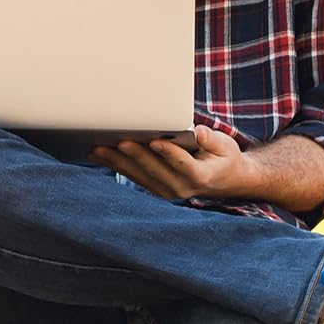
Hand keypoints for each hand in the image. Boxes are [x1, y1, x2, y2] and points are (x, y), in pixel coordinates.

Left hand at [89, 125, 254, 201]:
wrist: (224, 181)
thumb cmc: (223, 158)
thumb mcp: (225, 146)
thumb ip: (211, 140)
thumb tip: (199, 133)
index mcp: (200, 176)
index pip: (182, 164)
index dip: (168, 153)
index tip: (155, 141)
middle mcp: (181, 187)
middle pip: (154, 169)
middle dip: (135, 155)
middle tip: (118, 141)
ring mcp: (167, 191)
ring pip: (139, 175)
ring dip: (117, 162)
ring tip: (98, 149)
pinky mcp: (155, 189)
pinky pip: (134, 177)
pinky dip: (116, 166)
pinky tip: (99, 156)